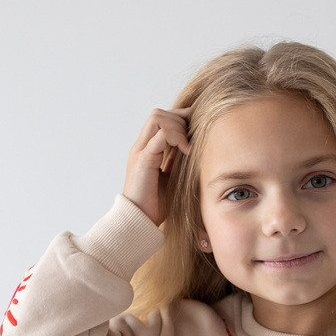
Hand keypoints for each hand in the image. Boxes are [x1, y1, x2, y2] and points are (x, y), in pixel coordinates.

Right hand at [122, 107, 192, 226]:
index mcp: (147, 150)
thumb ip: (177, 162)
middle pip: (158, 114)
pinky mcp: (143, 160)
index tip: (196, 128)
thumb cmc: (155, 205)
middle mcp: (141, 147)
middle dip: (179, 120)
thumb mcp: (171, 178)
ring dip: (178, 127)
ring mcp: (141, 151)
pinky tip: (187, 151)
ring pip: (157, 118)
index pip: (160, 119)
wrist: (139, 221)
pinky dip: (176, 137)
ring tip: (189, 146)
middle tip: (193, 138)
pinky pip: (160, 135)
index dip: (179, 118)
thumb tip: (194, 150)